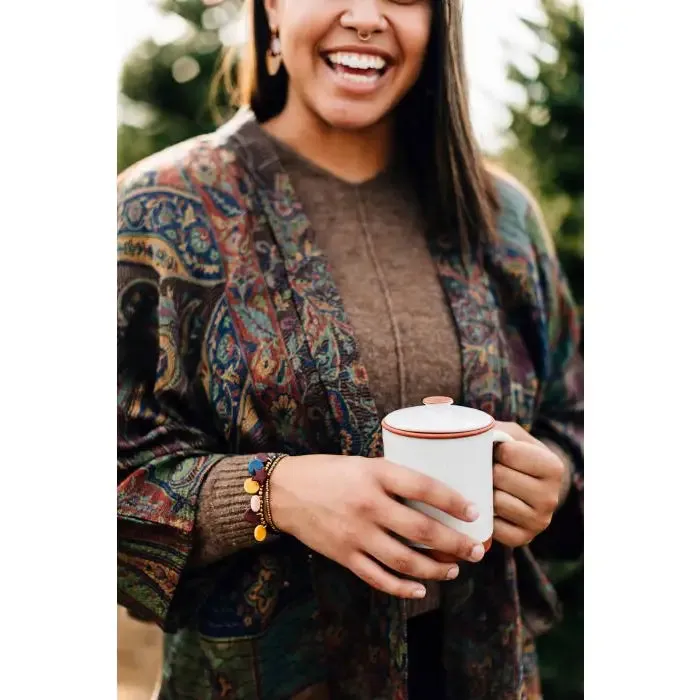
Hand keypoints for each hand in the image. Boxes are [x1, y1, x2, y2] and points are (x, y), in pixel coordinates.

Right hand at [269, 454, 484, 599]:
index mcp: (375, 474)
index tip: (475, 511)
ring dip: (435, 568)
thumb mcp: (363, 463)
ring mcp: (356, 533)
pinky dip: (402, 587)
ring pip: (405, 559)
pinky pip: (378, 578)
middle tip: (476, 550)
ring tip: (454, 569)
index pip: (424, 487)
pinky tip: (420, 589)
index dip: (453, 502)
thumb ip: (392, 478)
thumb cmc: (327, 472)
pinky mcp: (344, 555)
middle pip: (421, 529)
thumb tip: (430, 493)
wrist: (284, 491)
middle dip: (455, 543)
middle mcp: (368, 504)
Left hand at [492, 422, 565, 547]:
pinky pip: (493, 527)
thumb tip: (467, 436)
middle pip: (500, 477)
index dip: (495, 450)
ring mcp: (539, 522)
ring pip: (495, 502)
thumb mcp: (511, 435)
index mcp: (553, 467)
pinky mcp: (523, 539)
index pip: (507, 453)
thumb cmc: (514, 453)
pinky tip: (490, 506)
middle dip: (488, 470)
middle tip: (492, 470)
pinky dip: (485, 515)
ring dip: (485, 492)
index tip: (498, 451)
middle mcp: (552, 497)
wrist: (528, 485)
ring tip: (491, 486)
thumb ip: (493, 430)